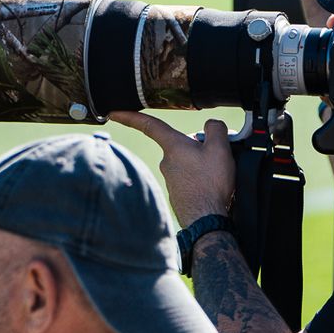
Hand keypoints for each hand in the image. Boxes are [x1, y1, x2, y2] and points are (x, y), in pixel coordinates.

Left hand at [109, 112, 236, 225]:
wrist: (206, 220)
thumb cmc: (210, 184)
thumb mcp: (220, 148)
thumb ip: (215, 129)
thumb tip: (211, 125)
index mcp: (173, 146)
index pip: (149, 125)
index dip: (130, 116)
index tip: (113, 113)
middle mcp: (167, 162)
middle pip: (181, 145)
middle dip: (198, 147)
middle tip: (218, 157)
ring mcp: (171, 180)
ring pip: (187, 163)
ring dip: (202, 165)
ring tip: (217, 176)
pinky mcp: (177, 194)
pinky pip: (190, 179)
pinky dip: (201, 180)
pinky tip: (211, 187)